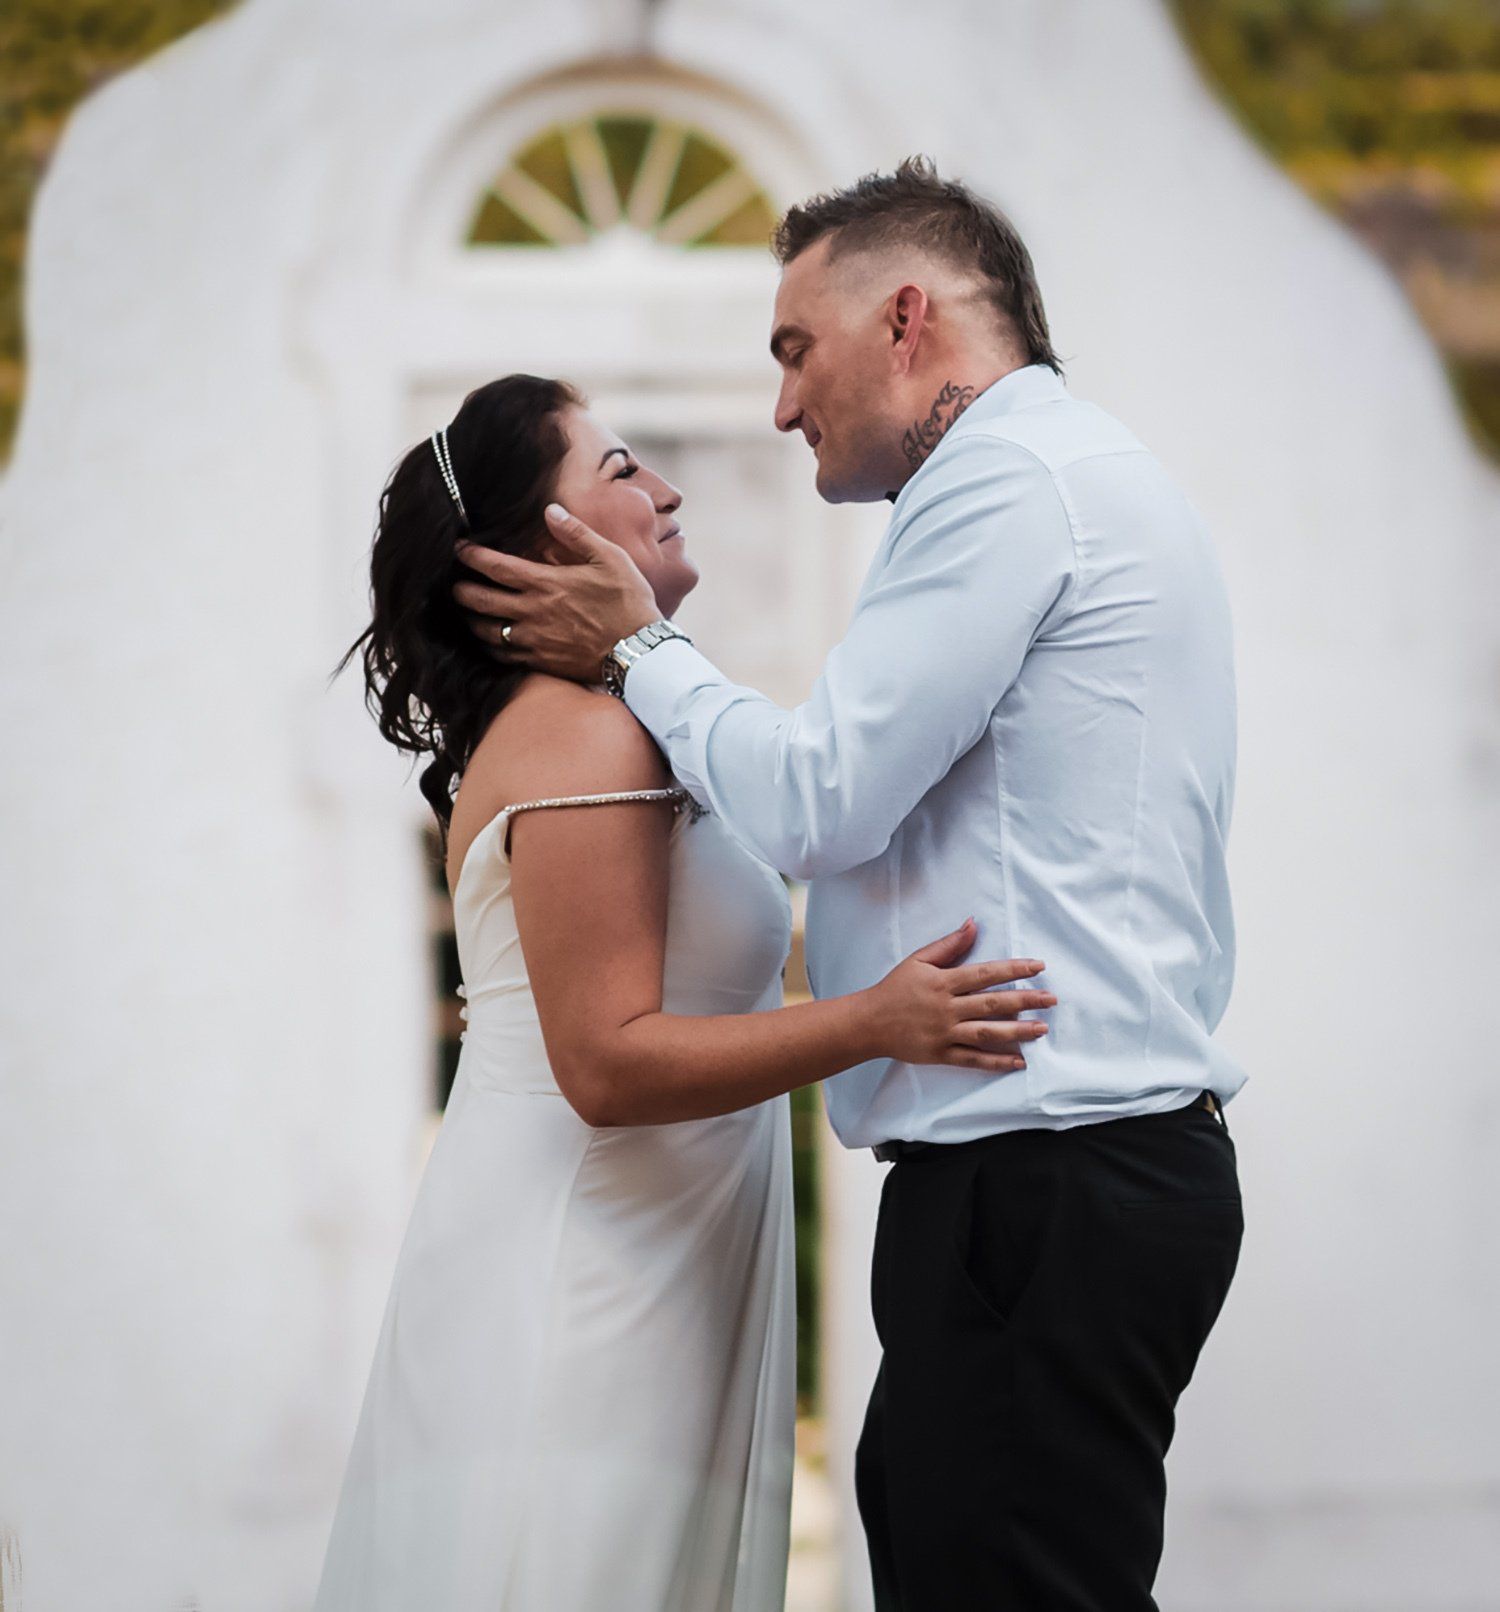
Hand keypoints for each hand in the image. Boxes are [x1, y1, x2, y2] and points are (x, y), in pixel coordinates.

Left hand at [452, 505, 659, 682]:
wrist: (640, 652)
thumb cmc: (629, 603)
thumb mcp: (610, 558)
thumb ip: (577, 534)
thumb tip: (551, 510)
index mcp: (547, 583)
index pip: (496, 567)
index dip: (471, 556)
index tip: (459, 548)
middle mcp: (533, 612)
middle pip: (481, 601)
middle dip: (461, 590)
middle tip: (453, 583)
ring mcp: (534, 640)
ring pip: (486, 631)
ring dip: (470, 620)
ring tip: (466, 611)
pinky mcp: (541, 662)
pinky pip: (502, 657)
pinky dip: (488, 647)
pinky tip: (487, 641)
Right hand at [860, 919, 1052, 1072]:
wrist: (868, 1022)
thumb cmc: (894, 988)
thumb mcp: (918, 960)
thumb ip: (949, 945)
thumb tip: (973, 924)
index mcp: (943, 982)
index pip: (985, 973)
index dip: (1014, 969)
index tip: (1038, 967)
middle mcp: (947, 1008)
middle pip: (992, 1003)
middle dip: (1025, 1000)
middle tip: (1051, 999)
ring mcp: (944, 1033)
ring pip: (987, 1032)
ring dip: (1017, 1031)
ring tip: (1042, 1028)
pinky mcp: (940, 1055)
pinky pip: (973, 1059)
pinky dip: (996, 1062)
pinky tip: (1019, 1062)